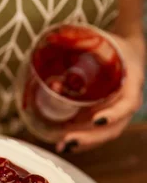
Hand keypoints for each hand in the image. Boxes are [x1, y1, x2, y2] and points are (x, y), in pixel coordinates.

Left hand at [56, 33, 144, 152]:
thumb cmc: (113, 44)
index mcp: (131, 82)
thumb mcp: (103, 39)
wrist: (128, 52)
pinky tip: (62, 142)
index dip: (113, 114)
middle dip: (91, 137)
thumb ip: (83, 38)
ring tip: (62, 145)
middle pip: (113, 128)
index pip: (127, 104)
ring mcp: (118, 112)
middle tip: (68, 140)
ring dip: (84, 143)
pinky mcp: (107, 117)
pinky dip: (81, 138)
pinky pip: (96, 132)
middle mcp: (127, 102)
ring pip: (104, 135)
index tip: (96, 120)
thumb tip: (50, 36)